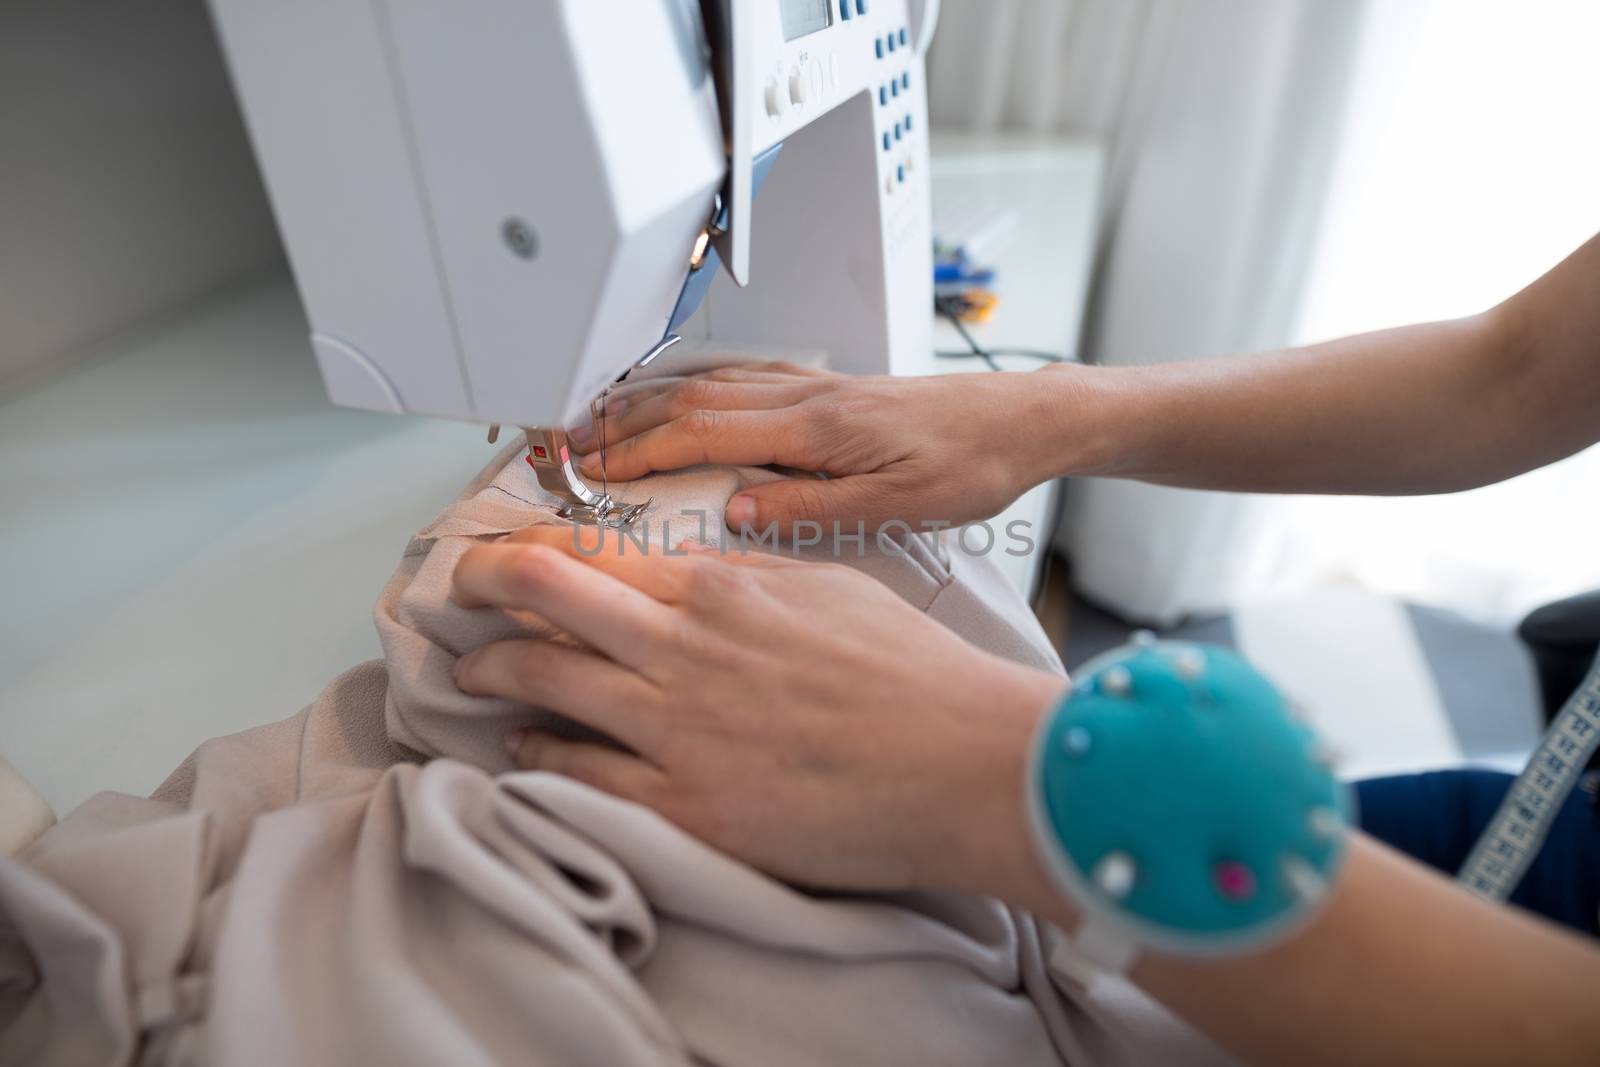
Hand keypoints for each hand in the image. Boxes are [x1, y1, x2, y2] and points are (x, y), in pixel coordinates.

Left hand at [452, 524, 1067, 900]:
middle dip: (482, 586)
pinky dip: (536, 754)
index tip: (503, 551)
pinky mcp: (684, 805)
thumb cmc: (914, 676)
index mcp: (720, 589)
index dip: (528, 543)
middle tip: (459, 594)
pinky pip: (575, 774)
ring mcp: (676, 728)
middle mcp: (682, 648)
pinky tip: (523, 748)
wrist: (965, 765)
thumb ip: (748, 572)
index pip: (590, 548)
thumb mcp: (831, 590)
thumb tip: (684, 562)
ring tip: (475, 673)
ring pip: (541, 681)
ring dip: (492, 672)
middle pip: (541, 596)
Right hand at [569, 362, 1077, 534]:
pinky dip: (691, 386)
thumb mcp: (898, 504)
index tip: (587, 471)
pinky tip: (680, 398)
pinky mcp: (828, 390)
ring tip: (600, 423)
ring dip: (646, 402)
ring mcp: (813, 388)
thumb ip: (812, 509)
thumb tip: (734, 509)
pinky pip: (740, 379)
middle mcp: (804, 397)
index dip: (634, 452)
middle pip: (688, 399)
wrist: (1019, 419)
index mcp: (814, 426)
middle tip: (566, 444)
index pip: (699, 433)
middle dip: (619, 422)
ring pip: (709, 384)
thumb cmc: (970, 462)